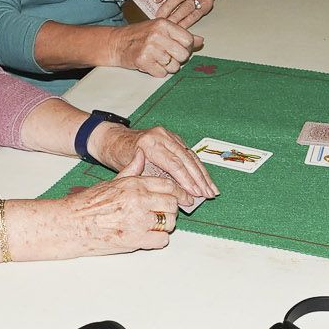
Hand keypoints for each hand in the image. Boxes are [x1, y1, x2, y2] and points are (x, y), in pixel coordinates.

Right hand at [40, 174, 181, 256]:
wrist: (72, 224)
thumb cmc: (88, 204)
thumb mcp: (112, 182)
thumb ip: (131, 170)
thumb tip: (141, 154)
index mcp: (134, 184)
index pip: (168, 185)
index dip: (178, 192)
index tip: (182, 198)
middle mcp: (139, 200)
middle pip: (172, 204)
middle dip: (171, 209)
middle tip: (163, 213)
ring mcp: (139, 220)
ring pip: (170, 222)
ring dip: (165, 225)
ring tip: (152, 225)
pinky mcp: (136, 240)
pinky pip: (162, 240)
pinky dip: (158, 240)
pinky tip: (147, 237)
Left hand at [94, 123, 216, 200]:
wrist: (116, 139)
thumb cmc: (121, 157)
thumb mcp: (131, 170)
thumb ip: (153, 179)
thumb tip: (176, 194)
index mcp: (150, 144)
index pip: (174, 164)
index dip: (186, 180)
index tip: (195, 193)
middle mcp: (161, 136)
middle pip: (186, 160)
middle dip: (199, 179)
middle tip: (209, 194)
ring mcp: (169, 135)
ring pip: (191, 156)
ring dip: (203, 175)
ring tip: (212, 190)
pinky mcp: (174, 137)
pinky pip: (189, 153)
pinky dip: (198, 168)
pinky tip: (206, 180)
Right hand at [110, 16, 200, 75]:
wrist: (117, 42)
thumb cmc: (140, 35)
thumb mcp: (161, 29)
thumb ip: (181, 35)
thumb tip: (201, 41)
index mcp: (164, 24)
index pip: (188, 40)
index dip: (186, 47)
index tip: (177, 48)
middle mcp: (157, 35)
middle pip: (183, 55)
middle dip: (177, 59)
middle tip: (167, 55)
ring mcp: (149, 48)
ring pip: (174, 67)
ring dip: (167, 67)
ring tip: (157, 59)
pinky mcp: (142, 61)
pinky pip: (161, 73)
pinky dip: (157, 72)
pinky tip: (150, 64)